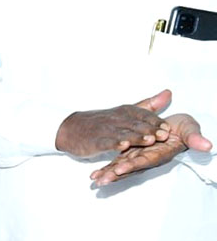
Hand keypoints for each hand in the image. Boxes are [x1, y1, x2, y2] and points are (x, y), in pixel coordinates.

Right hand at [56, 90, 171, 158]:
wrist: (71, 129)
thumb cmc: (101, 122)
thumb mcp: (125, 111)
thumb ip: (148, 105)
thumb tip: (168, 93)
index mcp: (125, 111)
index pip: (144, 115)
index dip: (156, 122)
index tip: (168, 128)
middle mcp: (116, 119)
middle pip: (136, 124)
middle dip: (150, 129)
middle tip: (164, 135)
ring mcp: (105, 130)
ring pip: (123, 133)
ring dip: (137, 137)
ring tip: (149, 141)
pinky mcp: (95, 141)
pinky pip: (106, 142)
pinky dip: (114, 144)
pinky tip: (122, 147)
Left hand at [90, 113, 211, 185]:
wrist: (177, 125)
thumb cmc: (184, 128)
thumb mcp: (191, 130)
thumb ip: (195, 138)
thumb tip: (207, 145)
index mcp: (161, 153)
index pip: (146, 160)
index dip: (134, 164)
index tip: (121, 168)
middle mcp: (148, 158)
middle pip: (130, 167)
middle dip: (116, 174)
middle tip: (102, 180)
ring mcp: (139, 157)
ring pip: (122, 167)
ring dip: (109, 174)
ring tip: (95, 181)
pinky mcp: (131, 154)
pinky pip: (118, 163)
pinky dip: (107, 169)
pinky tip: (94, 176)